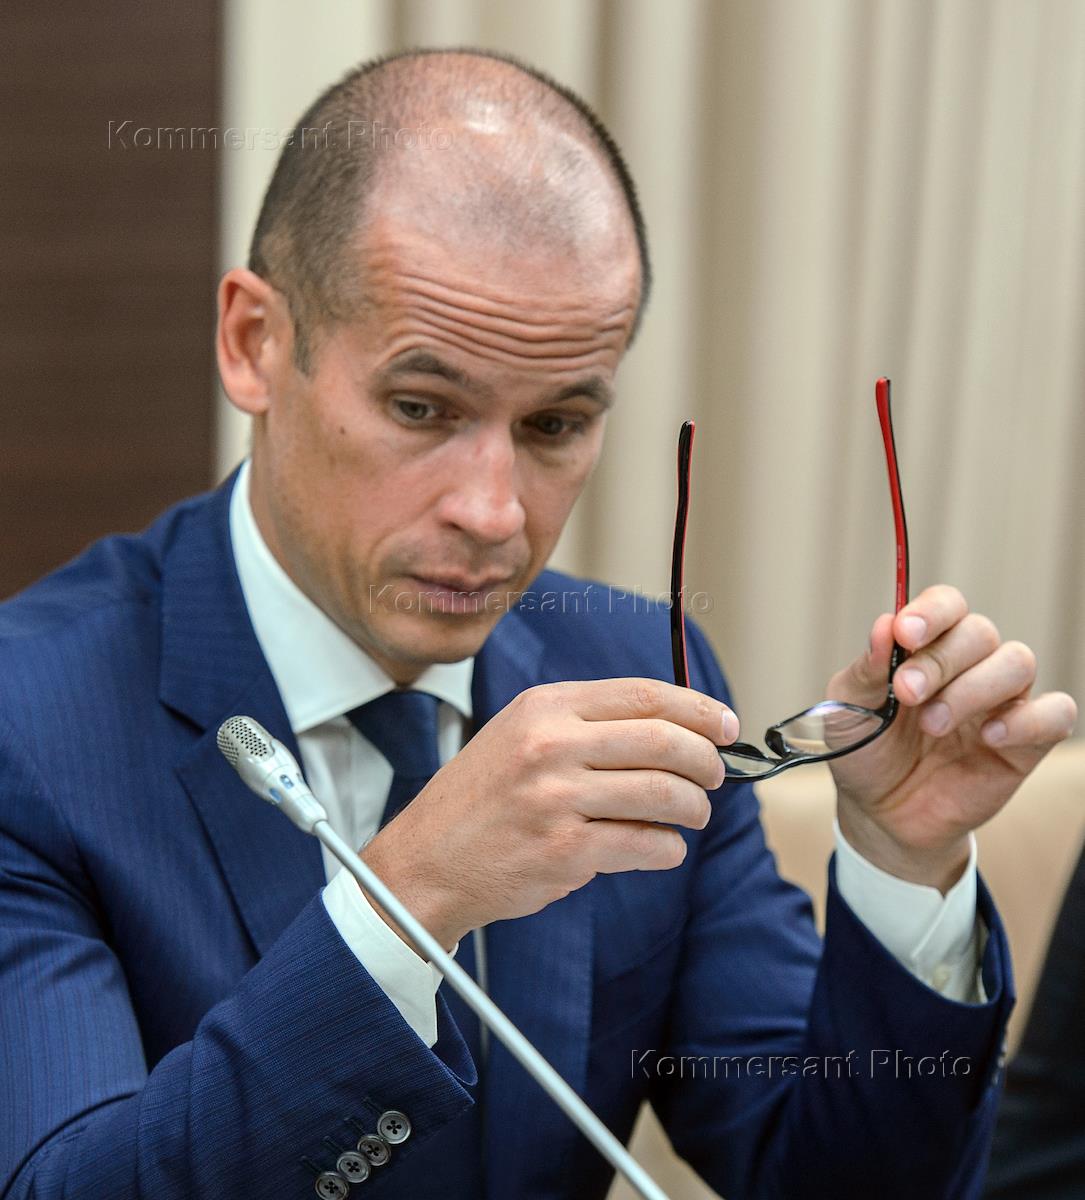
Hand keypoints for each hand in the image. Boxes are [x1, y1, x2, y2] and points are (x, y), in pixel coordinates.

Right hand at [360, 678, 733, 949]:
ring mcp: (557, 798)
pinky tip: (661, 848)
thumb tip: (674, 728)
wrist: (426, 861)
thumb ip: (586, 724)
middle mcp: (550, 744)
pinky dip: (668, 849)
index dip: (697, 709)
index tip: (725, 725)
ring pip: (663, 793)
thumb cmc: (482, 799)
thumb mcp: (520, 734)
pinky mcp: (565, 851)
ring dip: (694, 808)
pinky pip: (646, 844)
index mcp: (545, 707)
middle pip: (663, 740)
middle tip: (714, 776)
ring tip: (692, 815)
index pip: (643, 695)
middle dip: (705, 759)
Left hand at [830, 585, 1076, 891]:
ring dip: (974, 689)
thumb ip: (866, 670)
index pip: (947, 605)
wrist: (879, 813)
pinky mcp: (1024, 744)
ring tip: (932, 725)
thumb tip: (885, 625)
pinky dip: (1026, 720)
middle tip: (906, 693)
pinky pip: (1055, 713)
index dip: (932, 612)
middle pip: (980, 632)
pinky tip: (987, 738)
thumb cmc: (864, 750)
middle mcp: (969, 665)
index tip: (906, 633)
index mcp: (927, 647)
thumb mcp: (848, 710)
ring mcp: (1000, 702)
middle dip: (941, 660)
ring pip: (1017, 663)